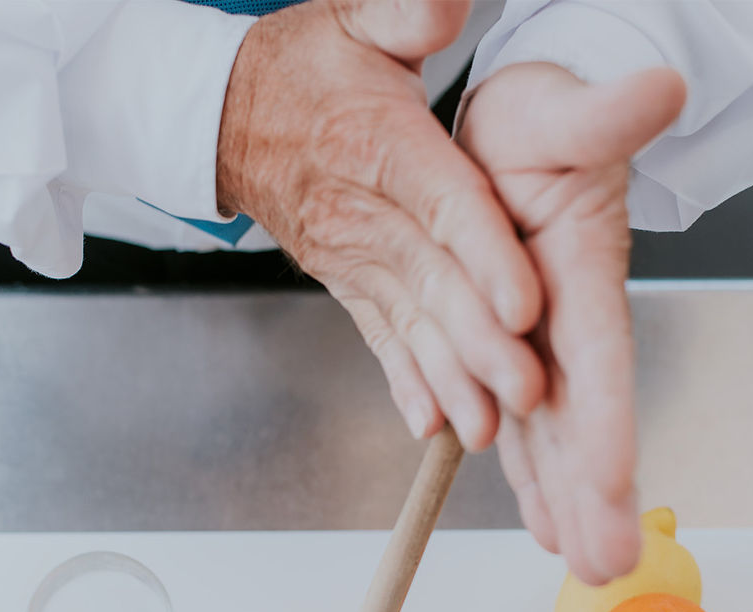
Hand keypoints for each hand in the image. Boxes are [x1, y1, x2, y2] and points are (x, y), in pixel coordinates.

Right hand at [217, 0, 543, 449]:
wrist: (225, 118)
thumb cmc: (301, 68)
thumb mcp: (352, 18)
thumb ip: (407, 13)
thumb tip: (452, 4)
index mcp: (379, 144)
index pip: (441, 204)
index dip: (483, 256)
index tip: (524, 305)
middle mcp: (363, 211)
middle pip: (431, 281)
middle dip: (480, 340)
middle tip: (526, 388)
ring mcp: (351, 256)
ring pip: (408, 322)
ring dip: (449, 378)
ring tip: (486, 428)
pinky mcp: (345, 283)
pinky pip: (378, 337)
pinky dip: (405, 382)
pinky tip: (432, 424)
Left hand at [456, 63, 685, 583]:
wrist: (516, 137)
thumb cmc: (541, 121)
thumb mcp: (563, 113)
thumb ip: (606, 116)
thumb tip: (661, 86)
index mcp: (581, 273)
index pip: (602, 357)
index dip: (609, 423)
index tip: (615, 485)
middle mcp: (565, 322)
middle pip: (585, 417)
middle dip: (595, 493)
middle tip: (608, 565)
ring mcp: (541, 344)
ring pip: (553, 435)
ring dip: (565, 499)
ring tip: (582, 563)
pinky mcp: (513, 352)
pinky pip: (519, 422)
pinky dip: (528, 472)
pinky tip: (543, 520)